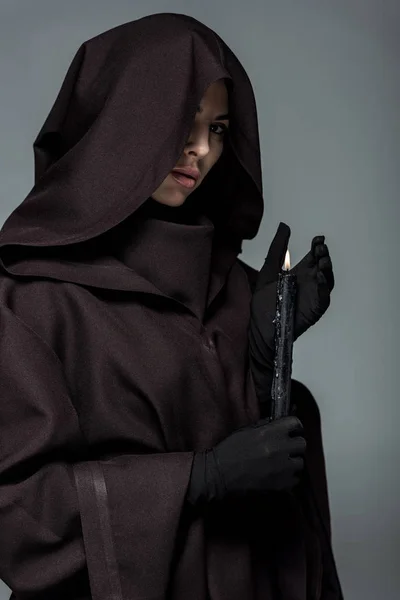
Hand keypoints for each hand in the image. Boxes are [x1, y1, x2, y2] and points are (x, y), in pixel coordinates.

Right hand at [186, 415, 306, 506]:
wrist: (220, 473)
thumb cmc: (230, 450)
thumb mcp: (246, 431)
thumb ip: (265, 426)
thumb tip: (279, 422)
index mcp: (270, 432)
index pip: (295, 423)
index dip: (295, 426)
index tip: (292, 430)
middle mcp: (279, 448)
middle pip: (302, 443)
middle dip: (295, 444)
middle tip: (287, 447)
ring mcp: (282, 468)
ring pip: (300, 463)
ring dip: (293, 461)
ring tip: (282, 463)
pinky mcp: (281, 484)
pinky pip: (295, 479)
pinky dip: (289, 478)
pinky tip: (279, 475)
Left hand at [248, 222, 333, 409]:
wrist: (259, 330)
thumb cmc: (263, 304)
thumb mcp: (268, 271)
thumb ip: (277, 249)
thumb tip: (285, 226)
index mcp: (299, 274)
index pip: (313, 257)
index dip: (317, 246)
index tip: (317, 239)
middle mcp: (308, 284)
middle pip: (322, 266)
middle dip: (323, 256)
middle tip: (319, 248)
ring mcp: (313, 297)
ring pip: (327, 280)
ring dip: (327, 269)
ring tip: (322, 260)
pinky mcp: (314, 309)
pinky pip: (323, 297)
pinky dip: (324, 287)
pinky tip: (320, 277)